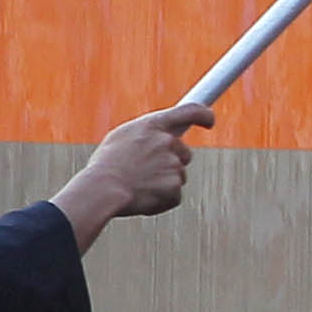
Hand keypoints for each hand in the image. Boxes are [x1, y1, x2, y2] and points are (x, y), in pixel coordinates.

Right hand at [53, 103, 213, 251]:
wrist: (101, 190)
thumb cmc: (105, 165)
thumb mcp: (121, 138)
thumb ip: (145, 134)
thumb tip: (158, 135)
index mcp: (153, 125)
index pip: (191, 111)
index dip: (204, 115)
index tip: (209, 120)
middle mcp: (167, 142)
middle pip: (183, 152)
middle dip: (171, 161)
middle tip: (146, 170)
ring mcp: (173, 165)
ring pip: (177, 175)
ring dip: (162, 182)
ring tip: (136, 184)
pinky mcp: (174, 188)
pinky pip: (173, 195)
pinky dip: (160, 199)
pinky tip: (141, 197)